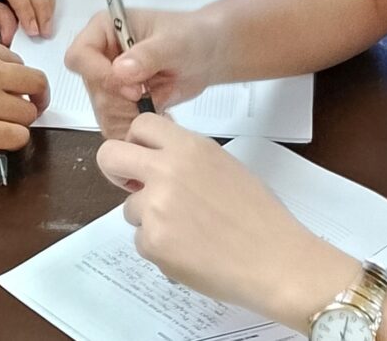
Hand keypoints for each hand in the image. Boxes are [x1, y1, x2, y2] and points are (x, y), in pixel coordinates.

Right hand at [0, 36, 49, 154]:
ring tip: (1, 126)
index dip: (16, 79)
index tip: (11, 89)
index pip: (19, 61)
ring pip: (29, 113)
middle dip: (34, 97)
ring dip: (20, 121)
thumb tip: (4, 85)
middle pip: (36, 83)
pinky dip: (13, 140)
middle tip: (26, 108)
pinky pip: (19, 137)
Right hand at [62, 6, 225, 137]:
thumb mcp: (174, 42)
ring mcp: (109, 82)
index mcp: (104, 30)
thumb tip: (120, 71)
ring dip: (131, 115)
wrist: (207, 55)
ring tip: (158, 104)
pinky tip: (159, 115)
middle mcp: (101, 56)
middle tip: (149, 96)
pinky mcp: (120, 104)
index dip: (99, 76)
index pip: (79, 57)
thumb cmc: (191, 36)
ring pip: (102, 112)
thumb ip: (148, 54)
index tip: (132, 88)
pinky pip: (114, 126)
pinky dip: (136, 129)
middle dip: (122, 100)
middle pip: (92, 89)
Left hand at [98, 115, 357, 328]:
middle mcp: (166, 171)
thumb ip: (186, 160)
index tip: (144, 157)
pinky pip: (142, 241)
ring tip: (188, 232)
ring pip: (130, 208)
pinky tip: (191, 253)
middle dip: (115, 171)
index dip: (137, 142)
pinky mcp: (153, 243)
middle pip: (110, 155)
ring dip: (149, 220)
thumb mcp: (224, 167)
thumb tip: (155, 162)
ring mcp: (156, 207)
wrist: (276, 260)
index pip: (140, 125)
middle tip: (133, 186)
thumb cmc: (259, 216)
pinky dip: (161, 249)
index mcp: (189, 147)